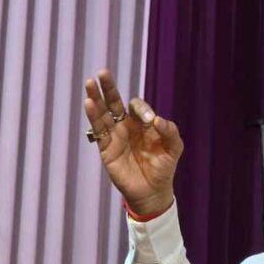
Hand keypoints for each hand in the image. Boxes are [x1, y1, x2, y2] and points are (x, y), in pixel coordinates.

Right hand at [83, 69, 183, 214]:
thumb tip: (156, 119)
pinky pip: (99, 131)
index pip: (137, 107)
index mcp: (142, 124)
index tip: (150, 120)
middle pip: (114, 103)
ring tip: (90, 83)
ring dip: (96, 99)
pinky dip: (94, 117)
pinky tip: (89, 103)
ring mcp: (115, 136)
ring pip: (103, 114)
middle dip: (109, 88)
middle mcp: (126, 126)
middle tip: (103, 73)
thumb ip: (170, 131)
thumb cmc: (164, 167)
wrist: (153, 190)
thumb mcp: (174, 147)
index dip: (142, 109)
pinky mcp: (107, 148)